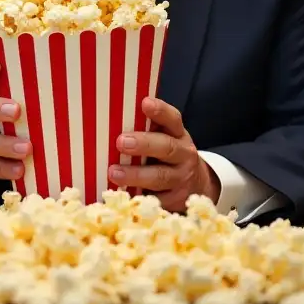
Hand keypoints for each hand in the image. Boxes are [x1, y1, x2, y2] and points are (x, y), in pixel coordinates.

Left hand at [109, 97, 220, 211]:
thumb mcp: (164, 138)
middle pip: (166, 147)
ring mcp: (180, 178)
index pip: (172, 119)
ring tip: (114, 172)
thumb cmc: (165, 155)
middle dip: (143, 144)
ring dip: (136, 175)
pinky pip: (156, 200)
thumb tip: (108, 117)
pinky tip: (122, 195)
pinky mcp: (175, 200)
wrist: (196, 185)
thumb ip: (145, 129)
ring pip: (160, 176)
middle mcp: (183, 154)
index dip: (160, 111)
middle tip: (121, 142)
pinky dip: (138, 197)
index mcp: (178, 134)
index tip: (144, 103)